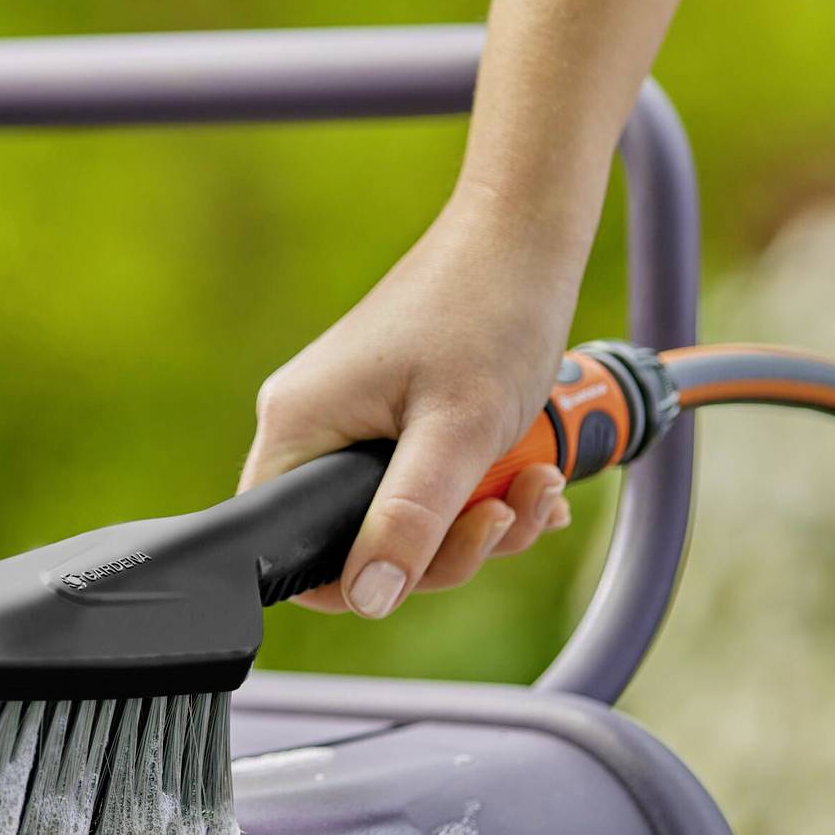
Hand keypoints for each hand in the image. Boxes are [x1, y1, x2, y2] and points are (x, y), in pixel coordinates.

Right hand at [239, 0, 706, 620]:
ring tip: (540, 477)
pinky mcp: (392, 414)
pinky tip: (533, 472)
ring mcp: (352, 420)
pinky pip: (429, 483)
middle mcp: (310, 426)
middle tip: (508, 511)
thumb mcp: (456, 434)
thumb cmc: (488, 313)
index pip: (294, 553)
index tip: (435, 560)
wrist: (524, 236)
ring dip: (484, 515)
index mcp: (298, 428)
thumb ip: (411, 522)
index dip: (363, 580)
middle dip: (451, 543)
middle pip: (363, 543)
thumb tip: (369, 598)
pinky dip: (483, 488)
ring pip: (409, 517)